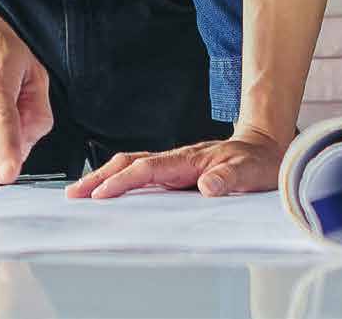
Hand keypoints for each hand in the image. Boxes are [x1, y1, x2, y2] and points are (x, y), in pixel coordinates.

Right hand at [65, 126, 286, 199]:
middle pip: (128, 163)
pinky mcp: (176, 172)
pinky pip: (141, 174)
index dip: (123, 182)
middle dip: (99, 177)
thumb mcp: (250, 172)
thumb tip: (207, 186)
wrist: (266, 148)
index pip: (147, 169)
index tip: (101, 194)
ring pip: (131, 166)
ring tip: (80, 192)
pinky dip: (120, 180)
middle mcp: (176, 159)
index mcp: (187, 159)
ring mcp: (174, 164)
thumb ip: (229, 179)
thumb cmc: (257, 161)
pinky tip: (110, 190)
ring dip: (104, 177)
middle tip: (74, 193)